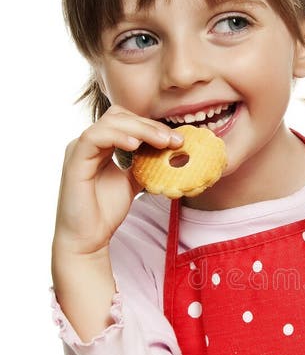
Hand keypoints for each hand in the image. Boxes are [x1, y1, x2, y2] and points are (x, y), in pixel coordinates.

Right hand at [53, 106, 182, 259]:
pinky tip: (136, 145)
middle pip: (120, 116)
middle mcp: (89, 142)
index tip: (178, 139)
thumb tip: (170, 153)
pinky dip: (118, 136)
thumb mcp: (133, 182)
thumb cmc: (106, 212)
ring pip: (110, 122)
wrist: (88, 238)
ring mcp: (79, 149)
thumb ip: (144, 164)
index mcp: (101, 145)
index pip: (127, 121)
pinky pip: (94, 137)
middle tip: (176, 140)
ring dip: (141, 129)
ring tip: (163, 142)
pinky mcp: (74, 160)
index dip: (153, 126)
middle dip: (150, 125)